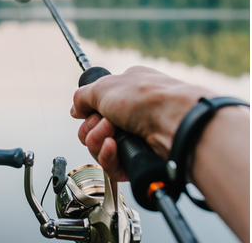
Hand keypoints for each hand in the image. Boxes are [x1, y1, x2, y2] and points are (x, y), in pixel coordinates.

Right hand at [71, 66, 215, 180]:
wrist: (175, 123)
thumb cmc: (147, 98)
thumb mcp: (103, 87)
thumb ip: (82, 97)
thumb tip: (76, 109)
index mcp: (128, 90)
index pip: (97, 106)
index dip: (88, 112)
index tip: (88, 112)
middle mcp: (133, 114)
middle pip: (94, 129)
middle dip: (91, 128)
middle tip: (104, 123)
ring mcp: (137, 137)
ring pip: (100, 148)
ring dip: (97, 141)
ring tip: (111, 134)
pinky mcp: (139, 160)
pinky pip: (112, 166)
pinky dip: (108, 157)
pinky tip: (114, 147)